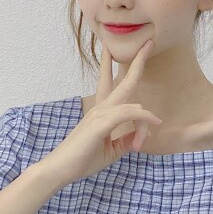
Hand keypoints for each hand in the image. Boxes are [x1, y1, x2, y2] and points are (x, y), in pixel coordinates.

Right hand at [43, 39, 162, 184]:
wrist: (59, 170)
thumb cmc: (81, 160)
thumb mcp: (111, 150)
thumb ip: (126, 140)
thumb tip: (141, 133)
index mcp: (101, 112)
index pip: (112, 84)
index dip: (124, 71)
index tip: (135, 60)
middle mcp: (100, 108)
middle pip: (123, 80)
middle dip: (137, 61)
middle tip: (149, 43)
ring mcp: (99, 114)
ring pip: (133, 107)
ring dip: (145, 121)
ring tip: (143, 141)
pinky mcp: (100, 124)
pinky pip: (128, 114)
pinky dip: (142, 117)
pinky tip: (152, 122)